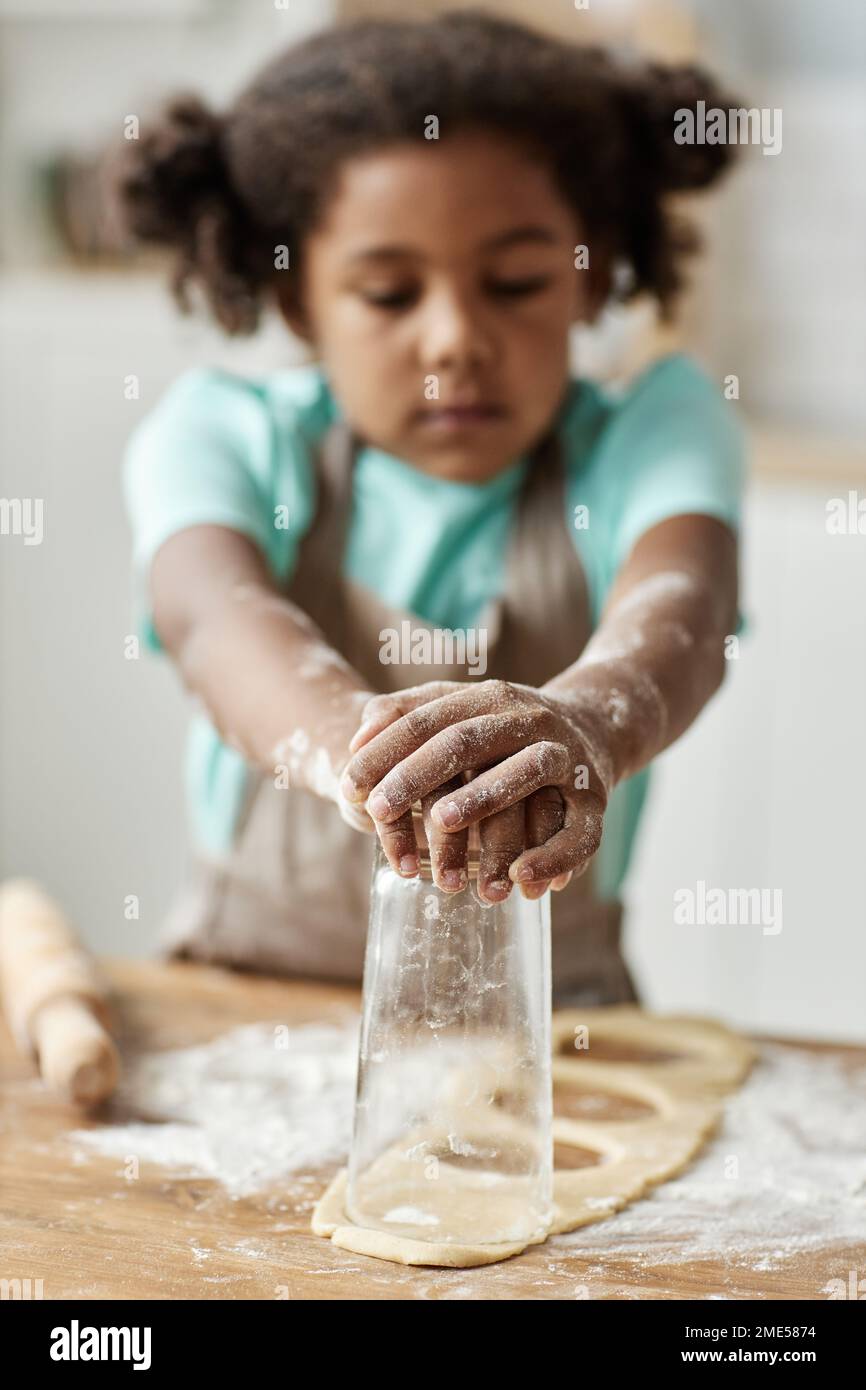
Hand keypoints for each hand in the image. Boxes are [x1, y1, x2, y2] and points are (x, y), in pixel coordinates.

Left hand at [340, 679, 613, 901]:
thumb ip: (410, 714)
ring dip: (484, 799)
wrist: (600, 726)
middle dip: (419, 775)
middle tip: (377, 809)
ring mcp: (567, 758)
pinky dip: (552, 856)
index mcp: (490, 700)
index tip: (347, 786)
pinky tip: (521, 880)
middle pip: (468, 740)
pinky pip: (578, 832)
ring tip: (441, 823)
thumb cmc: (508, 729)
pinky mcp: (597, 802)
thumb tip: (357, 734)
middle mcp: (530, 721)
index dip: (385, 751)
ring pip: (527, 774)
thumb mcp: (464, 710)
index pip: (428, 720)